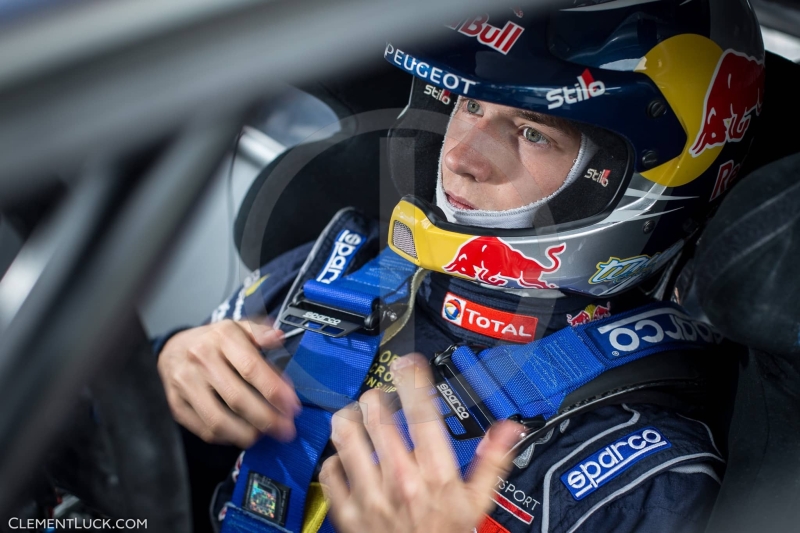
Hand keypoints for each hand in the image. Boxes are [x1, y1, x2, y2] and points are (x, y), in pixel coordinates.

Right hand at [157, 319, 300, 447]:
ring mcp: (185, 384)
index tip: (292, 406)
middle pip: (237, 399)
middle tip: (285, 429)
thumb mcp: (238, 327)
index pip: (251, 368)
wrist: (171, 349)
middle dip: (267, 419)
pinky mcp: (176, 405)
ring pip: (218, 420)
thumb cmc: (212, 341)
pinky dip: (227, 438)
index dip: (275, 391)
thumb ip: (261, 332)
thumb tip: (278, 336)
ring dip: (247, 434)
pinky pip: (204, 430)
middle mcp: (201, 359)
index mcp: (222, 337)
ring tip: (264, 435)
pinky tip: (242, 434)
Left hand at [320, 354, 522, 532]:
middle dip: (377, 396)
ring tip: (356, 415)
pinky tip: (346, 457)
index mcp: (435, 473)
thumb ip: (491, 461)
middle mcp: (400, 479)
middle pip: (377, 415)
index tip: (409, 364)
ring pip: (346, 435)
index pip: (422, 413)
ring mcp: (370, 495)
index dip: (413, 380)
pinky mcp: (347, 511)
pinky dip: (335, 458)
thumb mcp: (477, 503)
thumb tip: (508, 430)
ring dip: (350, 418)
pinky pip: (330, 470)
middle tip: (380, 396)